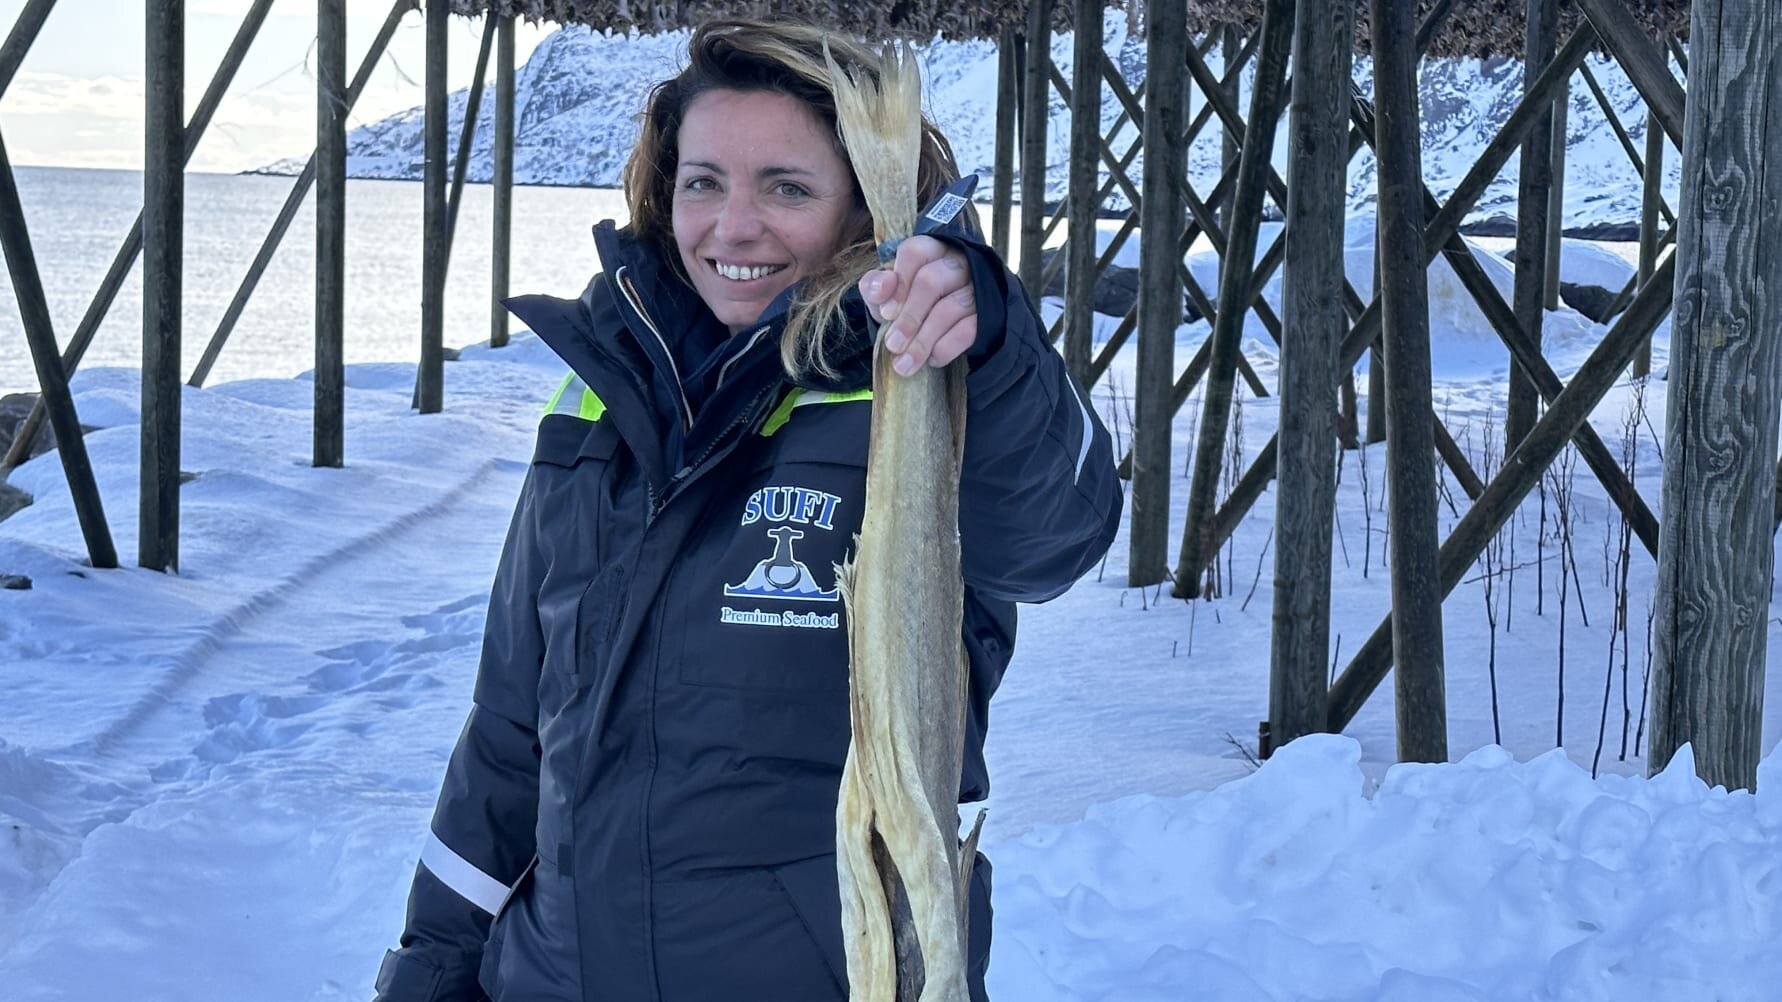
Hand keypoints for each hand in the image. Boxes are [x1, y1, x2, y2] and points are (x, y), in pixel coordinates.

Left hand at [857, 235, 977, 376]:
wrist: (944, 332)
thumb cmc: (910, 306)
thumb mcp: (888, 296)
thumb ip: (876, 287)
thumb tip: (883, 284)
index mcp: (931, 251)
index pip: (915, 252)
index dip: (899, 282)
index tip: (886, 313)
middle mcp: (958, 263)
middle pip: (931, 281)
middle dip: (909, 318)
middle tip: (893, 345)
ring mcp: (977, 287)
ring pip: (950, 309)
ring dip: (923, 340)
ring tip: (905, 364)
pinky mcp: (989, 314)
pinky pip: (968, 330)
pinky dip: (945, 348)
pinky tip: (932, 360)